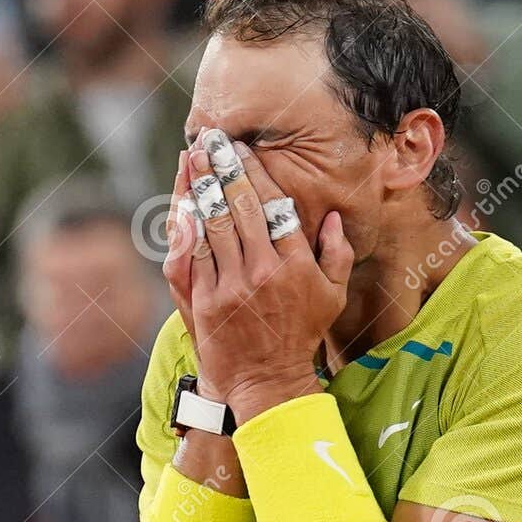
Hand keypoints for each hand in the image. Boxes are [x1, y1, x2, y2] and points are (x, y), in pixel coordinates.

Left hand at [164, 136, 352, 422]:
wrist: (267, 382)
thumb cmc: (301, 336)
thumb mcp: (332, 297)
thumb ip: (337, 254)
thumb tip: (333, 216)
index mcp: (296, 264)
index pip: (273, 205)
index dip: (254, 171)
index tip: (242, 149)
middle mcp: (264, 270)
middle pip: (240, 206)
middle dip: (223, 167)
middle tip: (212, 139)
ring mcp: (232, 286)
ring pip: (214, 223)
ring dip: (201, 185)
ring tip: (195, 156)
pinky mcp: (206, 301)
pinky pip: (195, 253)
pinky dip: (188, 223)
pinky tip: (184, 198)